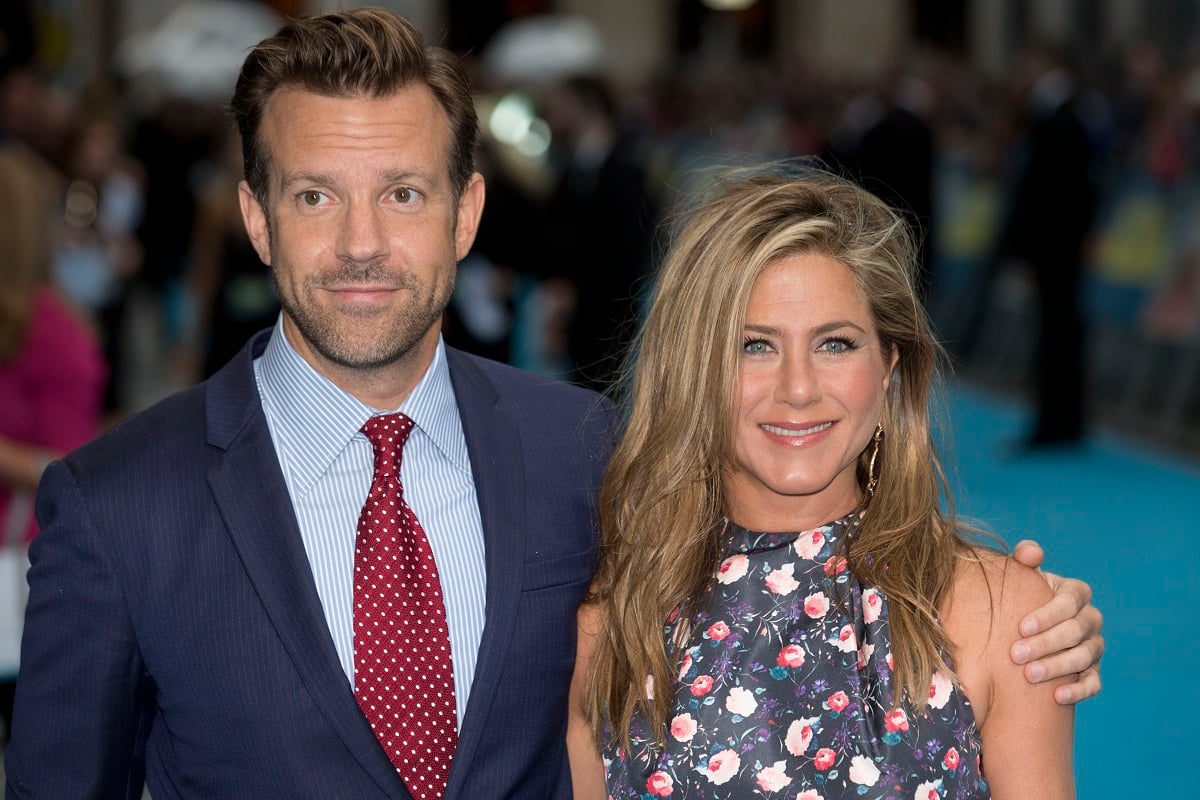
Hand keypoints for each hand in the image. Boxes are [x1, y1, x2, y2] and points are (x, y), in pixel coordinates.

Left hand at [1010, 540, 1103, 703]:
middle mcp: (1090, 618)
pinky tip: (1057, 697)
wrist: (1023, 628)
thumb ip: (1024, 559)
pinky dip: (1078, 690)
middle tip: (1015, 655)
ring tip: (1029, 675)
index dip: (1047, 615)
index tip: (1020, 627)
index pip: (1069, 602)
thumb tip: (1031, 552)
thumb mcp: (1022, 576)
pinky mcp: (1093, 671)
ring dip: (1057, 667)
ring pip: (1084, 657)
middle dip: (1045, 644)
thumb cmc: (1021, 596)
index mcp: (1077, 592)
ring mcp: (1094, 646)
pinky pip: (1094, 683)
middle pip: (1074, 632)